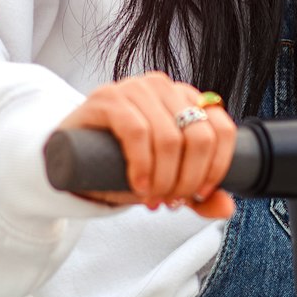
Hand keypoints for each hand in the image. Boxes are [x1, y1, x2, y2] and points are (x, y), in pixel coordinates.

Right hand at [55, 71, 236, 219]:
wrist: (69, 154)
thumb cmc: (120, 163)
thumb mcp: (164, 179)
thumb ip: (195, 193)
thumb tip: (227, 208)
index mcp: (186, 98)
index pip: (222, 129)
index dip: (217, 167)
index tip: (200, 193)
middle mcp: (164, 87)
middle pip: (200, 137)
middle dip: (188, 179)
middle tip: (170, 200)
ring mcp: (135, 88)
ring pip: (170, 138)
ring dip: (164, 178)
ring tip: (152, 197)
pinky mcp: (107, 97)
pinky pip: (137, 131)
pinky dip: (142, 165)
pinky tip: (138, 185)